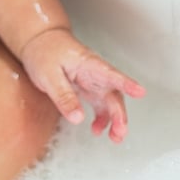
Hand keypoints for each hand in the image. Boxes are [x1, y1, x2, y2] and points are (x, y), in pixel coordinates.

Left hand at [19, 27, 145, 141]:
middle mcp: (94, 73)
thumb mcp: (48, 75)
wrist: (39, 41)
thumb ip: (63, 96)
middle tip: (120, 131)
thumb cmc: (44, 52)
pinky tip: (97, 129)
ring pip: (110, 101)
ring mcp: (92, 81)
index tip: (140, 92)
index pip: (110, 74)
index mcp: (87, 64)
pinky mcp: (87, 88)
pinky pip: (100, 105)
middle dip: (119, 114)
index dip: (126, 83)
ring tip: (115, 137)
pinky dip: (101, 118)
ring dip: (114, 119)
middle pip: (113, 93)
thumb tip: (78, 118)